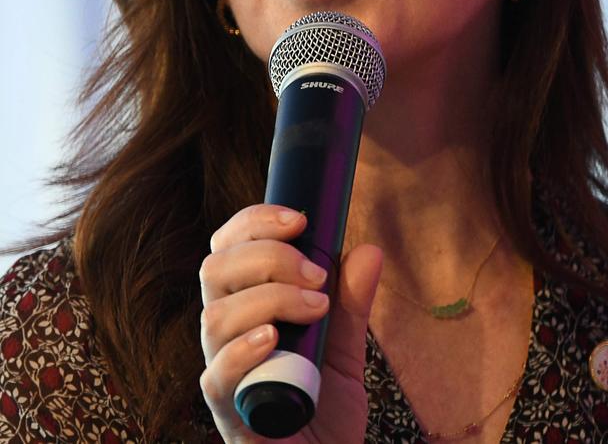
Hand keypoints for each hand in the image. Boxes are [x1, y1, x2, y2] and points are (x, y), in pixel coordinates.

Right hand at [199, 204, 381, 443]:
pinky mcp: (228, 411)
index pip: (229, 246)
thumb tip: (368, 251)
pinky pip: (216, 374)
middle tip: (317, 275)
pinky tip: (274, 338)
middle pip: (216, 269)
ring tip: (315, 308)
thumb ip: (351, 303)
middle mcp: (225, 331)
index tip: (299, 219)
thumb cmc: (323, 409)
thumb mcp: (344, 349)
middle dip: (268, 256)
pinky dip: (243, 349)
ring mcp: (223, 370)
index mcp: (244, 304)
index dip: (254, 223)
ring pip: (215, 315)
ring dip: (269, 298)